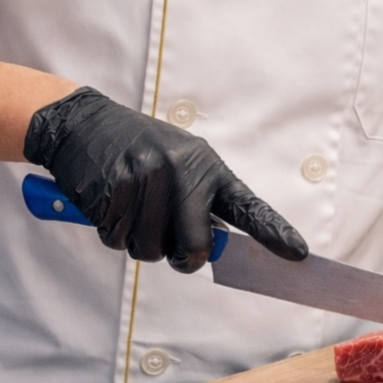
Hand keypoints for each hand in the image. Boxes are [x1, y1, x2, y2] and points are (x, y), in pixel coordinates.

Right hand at [24, 87, 307, 272]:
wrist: (84, 123)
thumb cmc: (139, 150)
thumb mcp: (180, 161)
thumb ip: (200, 200)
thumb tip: (214, 246)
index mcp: (206, 167)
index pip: (247, 206)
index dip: (273, 232)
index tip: (298, 254)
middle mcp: (181, 172)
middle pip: (194, 247)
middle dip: (182, 259)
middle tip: (171, 248)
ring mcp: (146, 181)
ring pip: (150, 251)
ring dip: (139, 243)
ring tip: (133, 210)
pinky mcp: (113, 192)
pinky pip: (117, 240)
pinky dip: (111, 232)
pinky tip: (110, 204)